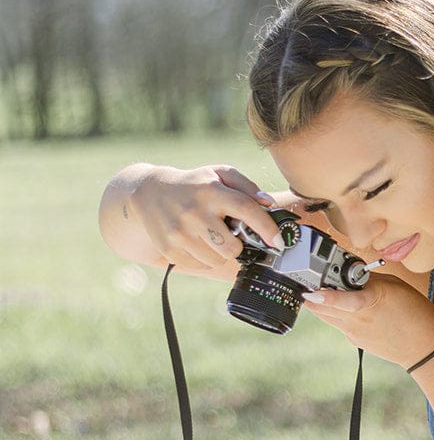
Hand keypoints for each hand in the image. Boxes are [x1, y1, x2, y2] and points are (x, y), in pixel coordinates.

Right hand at [129, 164, 284, 277]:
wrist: (150, 192)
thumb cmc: (194, 184)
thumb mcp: (219, 174)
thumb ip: (247, 187)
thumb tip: (268, 204)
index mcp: (211, 190)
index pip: (245, 208)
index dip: (266, 227)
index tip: (278, 241)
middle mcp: (194, 211)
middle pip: (232, 247)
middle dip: (237, 245)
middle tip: (230, 234)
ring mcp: (179, 233)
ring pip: (217, 260)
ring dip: (220, 252)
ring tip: (211, 236)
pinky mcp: (169, 249)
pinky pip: (200, 265)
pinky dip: (204, 258)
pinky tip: (197, 241)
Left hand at [302, 274, 433, 369]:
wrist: (425, 347)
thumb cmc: (416, 314)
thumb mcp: (395, 285)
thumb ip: (369, 280)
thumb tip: (352, 275)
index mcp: (370, 302)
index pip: (342, 300)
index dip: (324, 296)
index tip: (310, 292)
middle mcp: (357, 320)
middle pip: (321, 308)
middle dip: (311, 294)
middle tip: (309, 282)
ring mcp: (354, 333)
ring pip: (326, 316)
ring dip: (321, 304)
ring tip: (326, 292)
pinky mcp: (355, 341)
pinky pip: (339, 324)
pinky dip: (338, 314)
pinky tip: (351, 309)